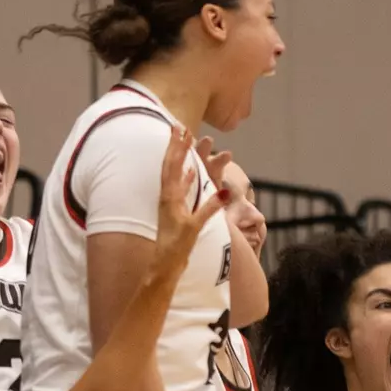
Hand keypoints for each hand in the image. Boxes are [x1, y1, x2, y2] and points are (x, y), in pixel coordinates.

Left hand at [153, 127, 226, 272]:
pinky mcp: (173, 210)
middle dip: (175, 144)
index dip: (179, 146)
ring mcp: (169, 203)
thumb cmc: (176, 248)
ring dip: (177, 156)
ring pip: (173, 173)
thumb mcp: (194, 226)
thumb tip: (226, 190)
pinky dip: (183, 175)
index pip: (174, 165)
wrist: (164, 266)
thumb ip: (210, 207)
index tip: (183, 128)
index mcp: (170, 197)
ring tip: (182, 141)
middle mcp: (167, 196)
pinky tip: (188, 171)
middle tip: (179, 125)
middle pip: (170, 164)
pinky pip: (178, 187)